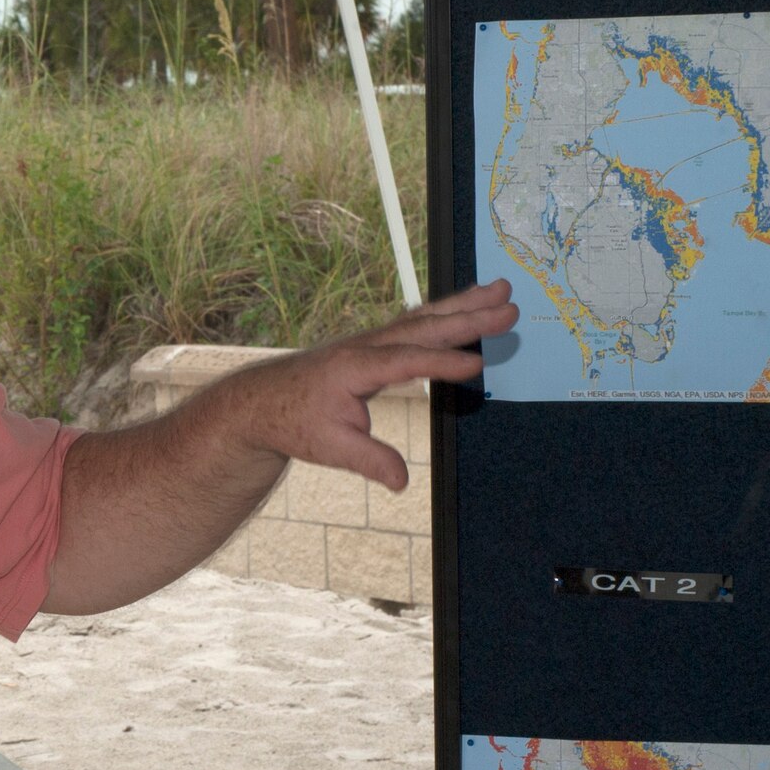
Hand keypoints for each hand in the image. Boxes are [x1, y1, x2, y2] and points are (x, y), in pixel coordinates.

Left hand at [224, 279, 515, 490]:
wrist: (262, 402)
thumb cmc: (294, 422)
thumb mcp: (328, 448)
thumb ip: (368, 460)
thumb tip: (401, 481)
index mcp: (354, 368)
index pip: (405, 362)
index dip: (442, 363)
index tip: (479, 364)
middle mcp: (365, 347)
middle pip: (423, 327)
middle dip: (467, 317)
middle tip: (508, 304)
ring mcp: (371, 341)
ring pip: (423, 318)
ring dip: (463, 303)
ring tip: (500, 288)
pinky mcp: (375, 344)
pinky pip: (416, 323)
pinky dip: (446, 312)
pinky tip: (470, 303)